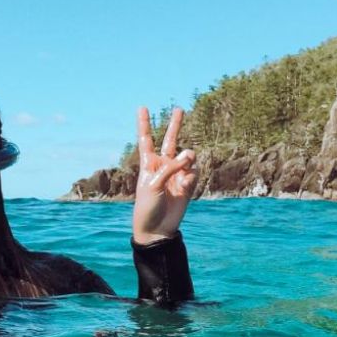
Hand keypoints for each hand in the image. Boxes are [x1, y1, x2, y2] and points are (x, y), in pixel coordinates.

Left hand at [132, 107, 197, 243]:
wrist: (157, 228)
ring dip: (188, 157)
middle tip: (179, 109)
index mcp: (148, 164)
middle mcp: (163, 166)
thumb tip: (191, 154)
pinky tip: (185, 186)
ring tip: (186, 161)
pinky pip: (194, 172)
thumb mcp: (154, 184)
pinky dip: (191, 176)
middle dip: (175, 125)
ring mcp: (176, 174)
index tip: (142, 107)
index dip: (144, 124)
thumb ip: (171, 167)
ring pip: (188, 156)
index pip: (146, 139)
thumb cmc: (148, 206)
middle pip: (170, 141)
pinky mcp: (187, 184)